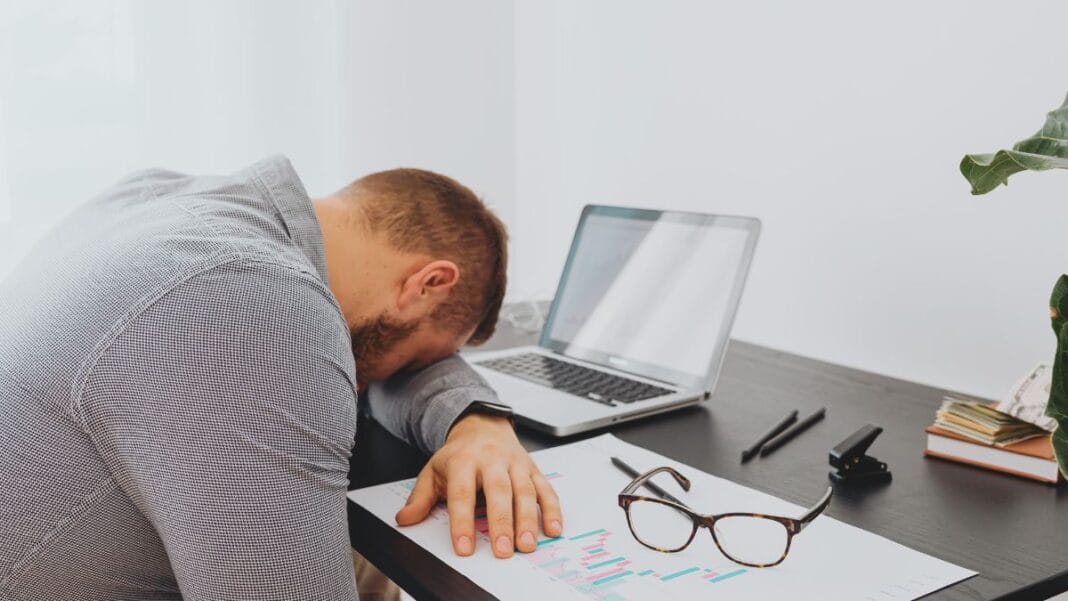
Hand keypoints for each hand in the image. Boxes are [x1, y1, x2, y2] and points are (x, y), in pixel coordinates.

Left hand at [395, 413, 562, 557]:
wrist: (482, 425)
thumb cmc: (459, 454)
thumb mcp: (433, 471)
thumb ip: (420, 497)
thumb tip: (405, 518)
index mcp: (464, 460)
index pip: (462, 493)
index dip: (462, 522)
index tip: (464, 547)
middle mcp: (492, 459)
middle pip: (499, 491)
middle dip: (502, 522)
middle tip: (502, 550)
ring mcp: (515, 463)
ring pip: (525, 490)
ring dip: (528, 520)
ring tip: (526, 545)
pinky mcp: (532, 468)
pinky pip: (545, 489)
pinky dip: (551, 509)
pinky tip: (552, 529)